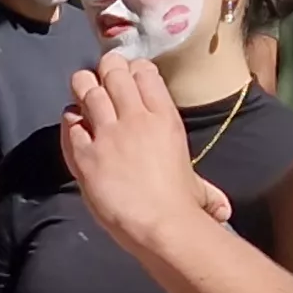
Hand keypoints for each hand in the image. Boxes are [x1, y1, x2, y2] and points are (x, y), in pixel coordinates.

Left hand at [62, 56, 233, 245]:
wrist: (159, 224)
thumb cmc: (183, 206)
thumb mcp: (198, 186)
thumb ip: (204, 189)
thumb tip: (222, 210)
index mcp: (165, 118)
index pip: (145, 73)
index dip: (134, 69)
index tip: (130, 75)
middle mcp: (135, 118)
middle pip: (114, 74)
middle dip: (107, 68)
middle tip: (103, 73)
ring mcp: (108, 134)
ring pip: (88, 91)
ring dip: (84, 86)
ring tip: (83, 88)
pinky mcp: (85, 154)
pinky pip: (70, 125)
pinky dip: (70, 120)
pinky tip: (73, 122)